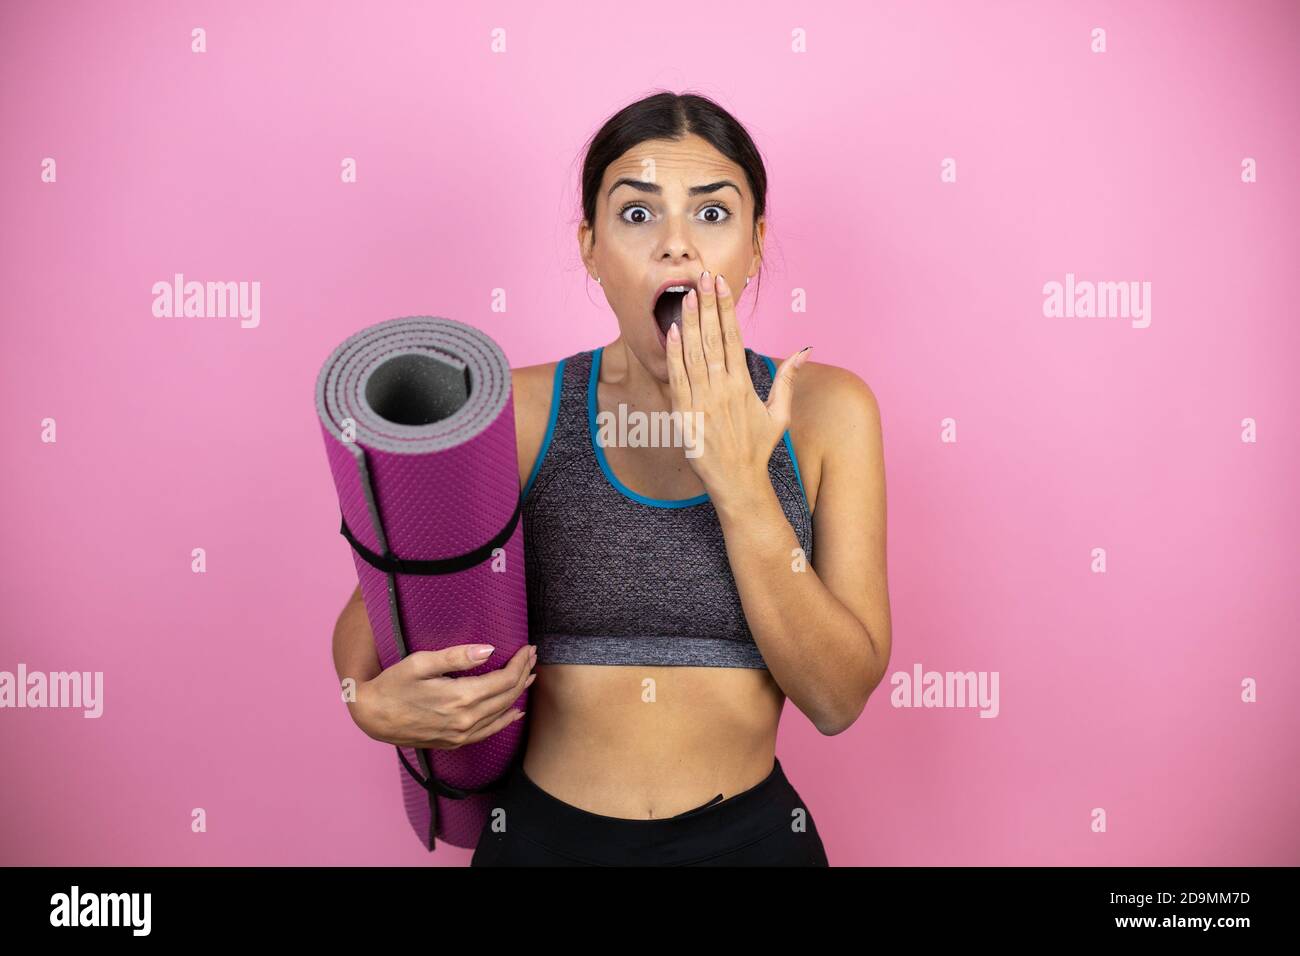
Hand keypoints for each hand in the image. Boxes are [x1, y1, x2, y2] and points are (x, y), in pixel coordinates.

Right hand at [352, 643, 534, 749]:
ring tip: (530, 676)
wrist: (371, 717)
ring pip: (501, 714)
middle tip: (533, 656)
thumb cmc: (392, 685)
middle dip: (523, 674)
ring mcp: (461, 735)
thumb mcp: (420, 662)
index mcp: (460, 698)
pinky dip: (506, 720)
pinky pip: (489, 732)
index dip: (520, 663)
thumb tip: (489, 650)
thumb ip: (456, 656)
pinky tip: (514, 712)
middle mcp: (466, 721)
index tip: (528, 648)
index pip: (504, 680)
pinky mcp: (454, 742)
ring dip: (518, 694)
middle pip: (507, 696)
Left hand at [664, 269, 811, 509]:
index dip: (725, 309)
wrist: (738, 482)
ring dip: (689, 323)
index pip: (733, 337)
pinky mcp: (685, 415)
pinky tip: (671, 333)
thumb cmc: (757, 449)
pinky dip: (674, 355)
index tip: (720, 285)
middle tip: (701, 277)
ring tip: (685, 296)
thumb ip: (787, 379)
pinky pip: (678, 379)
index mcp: (743, 385)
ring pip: (694, 354)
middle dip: (707, 305)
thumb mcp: (779, 414)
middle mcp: (723, 389)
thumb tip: (805, 350)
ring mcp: (702, 401)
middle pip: (713, 338)